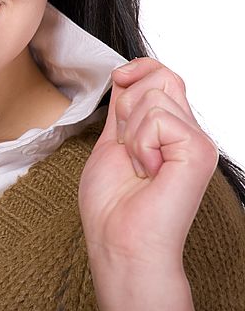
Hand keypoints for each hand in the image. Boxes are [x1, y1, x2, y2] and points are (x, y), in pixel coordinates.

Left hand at [79, 57, 218, 268]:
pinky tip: (148, 171)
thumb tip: (126, 75)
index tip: (119, 79)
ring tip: (139, 166)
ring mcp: (196, 141)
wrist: (119, 241)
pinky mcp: (199, 151)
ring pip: (155, 95)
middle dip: (128, 106)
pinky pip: (159, 119)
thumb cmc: (112, 204)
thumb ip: (123, 110)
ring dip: (132, 133)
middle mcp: (186, 131)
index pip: (161, 75)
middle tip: (128, 149)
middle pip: (161, 76)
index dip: (138, 69)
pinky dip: (141, 144)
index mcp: (167, 129)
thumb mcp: (110, 142)